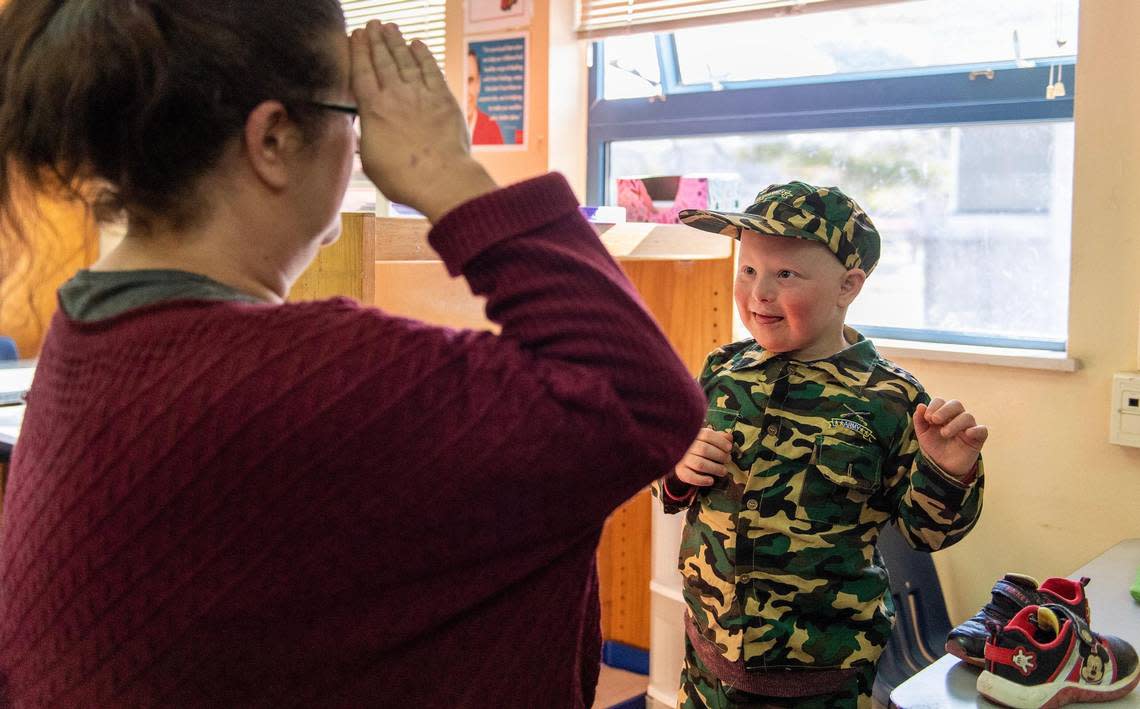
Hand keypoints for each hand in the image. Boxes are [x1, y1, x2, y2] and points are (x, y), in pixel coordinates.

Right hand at [350, 22, 496, 221]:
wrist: (441, 179)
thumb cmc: (404, 178)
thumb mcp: (370, 161)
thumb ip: (367, 136)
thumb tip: (367, 127)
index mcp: (373, 110)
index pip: (362, 72)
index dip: (358, 51)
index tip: (355, 37)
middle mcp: (396, 96)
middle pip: (383, 60)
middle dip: (375, 39)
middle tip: (371, 24)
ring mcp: (421, 95)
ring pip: (406, 60)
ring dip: (397, 41)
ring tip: (390, 27)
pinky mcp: (443, 99)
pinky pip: (431, 70)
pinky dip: (424, 55)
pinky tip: (418, 44)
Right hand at [674, 427, 732, 486]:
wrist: (681, 458)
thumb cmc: (698, 447)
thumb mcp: (708, 440)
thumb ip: (719, 437)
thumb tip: (729, 437)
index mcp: (694, 435)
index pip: (707, 435)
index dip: (720, 441)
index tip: (729, 448)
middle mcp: (686, 446)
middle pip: (704, 450)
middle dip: (720, 455)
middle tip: (728, 460)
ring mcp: (682, 459)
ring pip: (700, 464)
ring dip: (715, 468)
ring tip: (723, 471)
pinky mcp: (680, 471)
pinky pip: (690, 477)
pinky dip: (702, 480)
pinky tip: (711, 481)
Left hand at [914, 398, 987, 478]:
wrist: (943, 466)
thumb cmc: (934, 446)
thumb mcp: (923, 434)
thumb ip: (920, 421)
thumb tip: (920, 406)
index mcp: (943, 414)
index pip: (941, 402)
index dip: (934, 406)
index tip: (927, 418)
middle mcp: (957, 417)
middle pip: (956, 404)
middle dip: (944, 410)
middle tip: (935, 420)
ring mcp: (968, 427)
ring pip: (967, 417)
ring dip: (955, 423)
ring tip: (944, 433)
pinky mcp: (977, 438)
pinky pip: (982, 430)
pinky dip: (976, 430)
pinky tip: (968, 433)